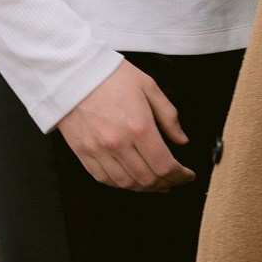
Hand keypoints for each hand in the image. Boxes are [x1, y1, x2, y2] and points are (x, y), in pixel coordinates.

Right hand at [58, 61, 191, 190]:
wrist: (73, 72)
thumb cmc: (112, 76)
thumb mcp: (149, 87)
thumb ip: (169, 116)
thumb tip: (182, 141)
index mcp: (139, 127)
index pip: (165, 165)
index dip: (181, 176)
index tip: (188, 175)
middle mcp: (119, 144)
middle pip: (147, 179)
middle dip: (167, 184)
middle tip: (175, 180)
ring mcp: (98, 150)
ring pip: (126, 183)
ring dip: (145, 188)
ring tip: (156, 184)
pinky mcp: (83, 152)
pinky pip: (104, 178)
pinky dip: (121, 184)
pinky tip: (131, 179)